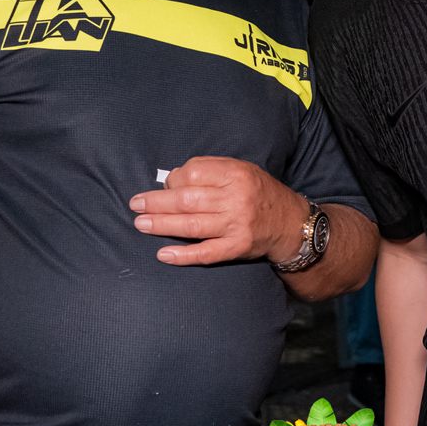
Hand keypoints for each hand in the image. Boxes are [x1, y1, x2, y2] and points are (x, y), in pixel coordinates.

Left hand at [130, 157, 308, 265]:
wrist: (291, 222)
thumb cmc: (259, 193)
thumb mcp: (241, 170)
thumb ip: (210, 171)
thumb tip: (171, 182)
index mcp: (235, 174)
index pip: (192, 174)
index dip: (173, 180)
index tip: (166, 186)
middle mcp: (236, 198)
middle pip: (187, 199)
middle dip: (156, 203)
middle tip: (135, 205)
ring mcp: (237, 225)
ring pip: (191, 225)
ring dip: (161, 225)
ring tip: (140, 224)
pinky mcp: (238, 247)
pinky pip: (206, 253)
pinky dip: (183, 255)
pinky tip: (164, 255)